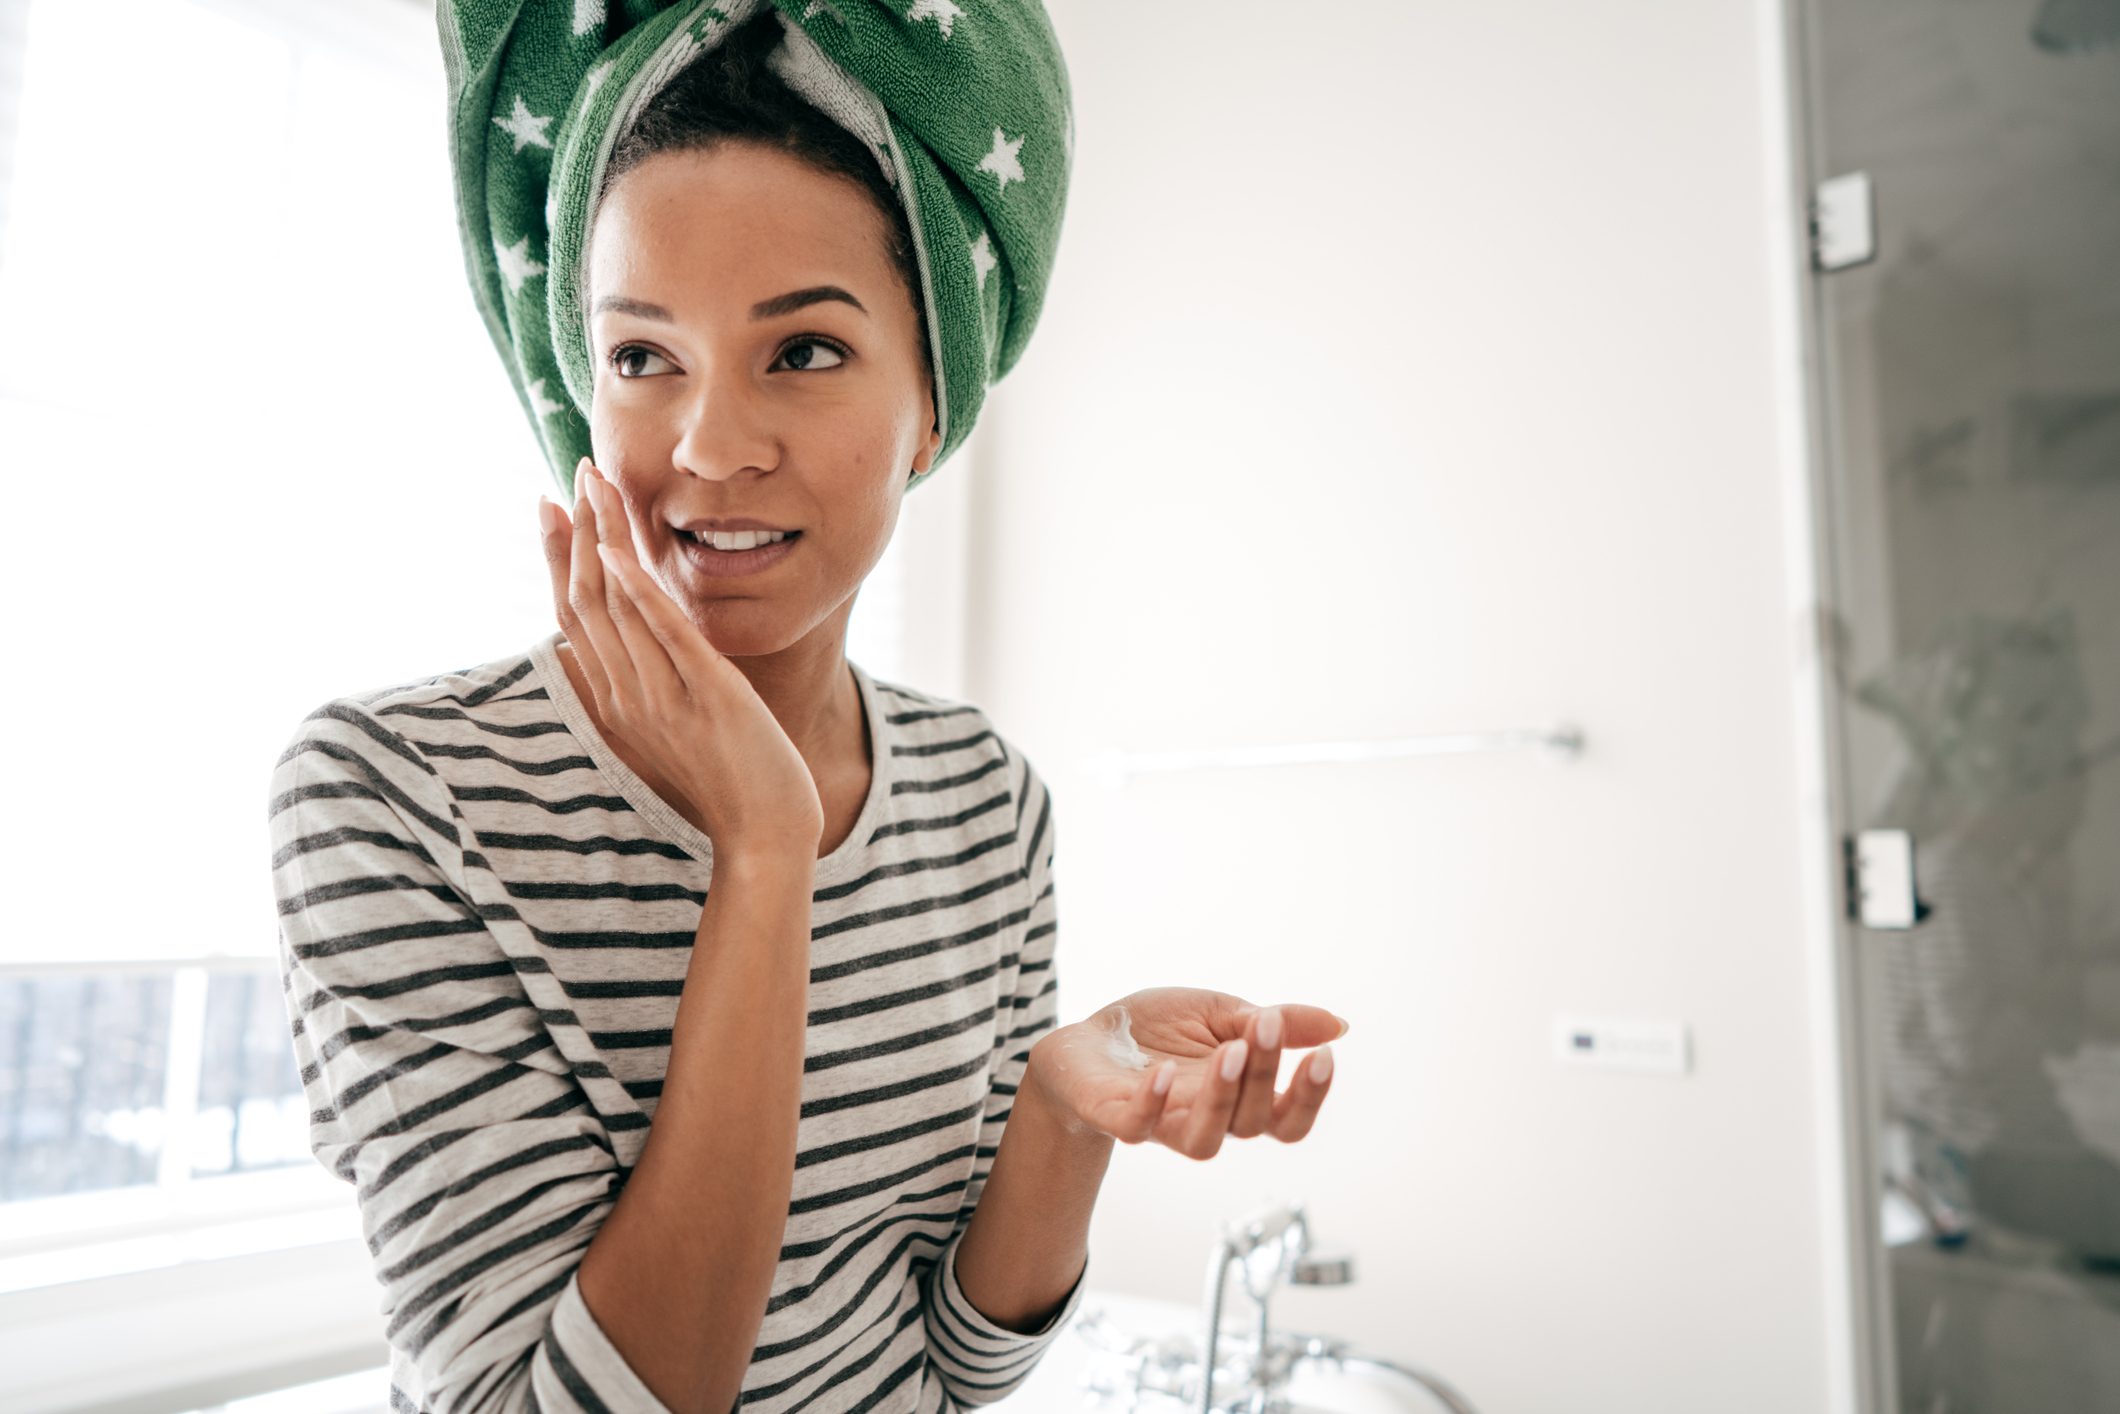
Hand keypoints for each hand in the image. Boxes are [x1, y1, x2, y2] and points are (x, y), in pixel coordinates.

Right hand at [537, 457, 824, 857]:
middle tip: (575, 471)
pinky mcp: (708, 699)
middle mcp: (627, 696)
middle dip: (577, 531)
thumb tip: (634, 644)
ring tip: (599, 484)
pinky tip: (626, 553)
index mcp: (615, 701)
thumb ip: (649, 684)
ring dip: (605, 539)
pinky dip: (643, 592)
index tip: (550, 506)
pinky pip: (667, 638)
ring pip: (617, 607)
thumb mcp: (674, 726)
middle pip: (585, 600)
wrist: (764, 836)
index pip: (572, 617)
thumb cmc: (725, 782)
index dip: (558, 558)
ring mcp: (664, 698)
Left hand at [1021, 987, 1343, 1156]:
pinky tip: (1164, 1071)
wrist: (1088, 1038)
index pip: (1287, 1120)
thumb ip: (1276, 1024)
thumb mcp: (1223, 1014)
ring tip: (1231, 1050)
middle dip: (1266, 1075)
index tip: (1323, 1055)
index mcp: (1238, 1099)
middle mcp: (1206, 1120)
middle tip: (1266, 1025)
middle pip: (1252, 1123)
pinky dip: (1152, 1105)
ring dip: (1221, 1098)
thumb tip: (1339, 1026)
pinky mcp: (1115, 1117)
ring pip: (1203, 1142)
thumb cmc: (1161, 1031)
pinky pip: (1137, 1127)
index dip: (1310, 1097)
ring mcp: (1161, 1124)